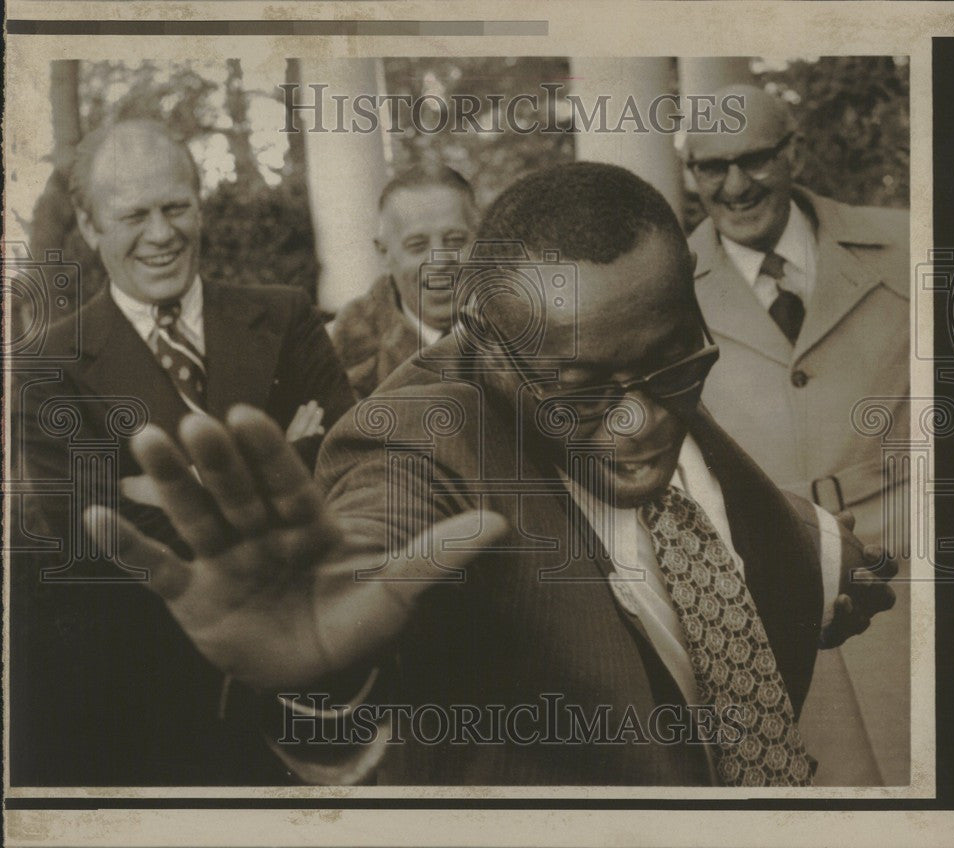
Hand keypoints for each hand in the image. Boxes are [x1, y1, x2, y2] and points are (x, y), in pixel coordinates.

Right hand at [84, 405, 507, 688]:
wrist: (318, 671)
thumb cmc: (359, 620)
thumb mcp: (398, 589)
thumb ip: (439, 554)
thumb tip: (500, 523)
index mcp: (308, 522)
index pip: (285, 480)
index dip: (266, 451)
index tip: (246, 413)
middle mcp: (262, 532)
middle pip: (236, 491)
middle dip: (216, 461)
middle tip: (191, 420)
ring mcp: (225, 562)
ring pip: (195, 517)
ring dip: (169, 484)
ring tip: (144, 441)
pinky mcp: (194, 598)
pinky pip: (157, 571)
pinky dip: (127, 549)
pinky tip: (93, 517)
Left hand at [820, 510, 897, 647]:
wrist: (784, 593)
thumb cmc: (811, 561)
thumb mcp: (821, 542)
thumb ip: (833, 530)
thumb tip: (848, 516)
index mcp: (868, 576)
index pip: (887, 568)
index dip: (883, 559)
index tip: (866, 550)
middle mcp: (866, 601)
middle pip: (885, 597)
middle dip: (874, 585)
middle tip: (858, 574)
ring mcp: (851, 620)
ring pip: (864, 620)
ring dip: (855, 610)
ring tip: (842, 598)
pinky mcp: (832, 635)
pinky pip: (840, 634)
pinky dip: (836, 623)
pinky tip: (824, 613)